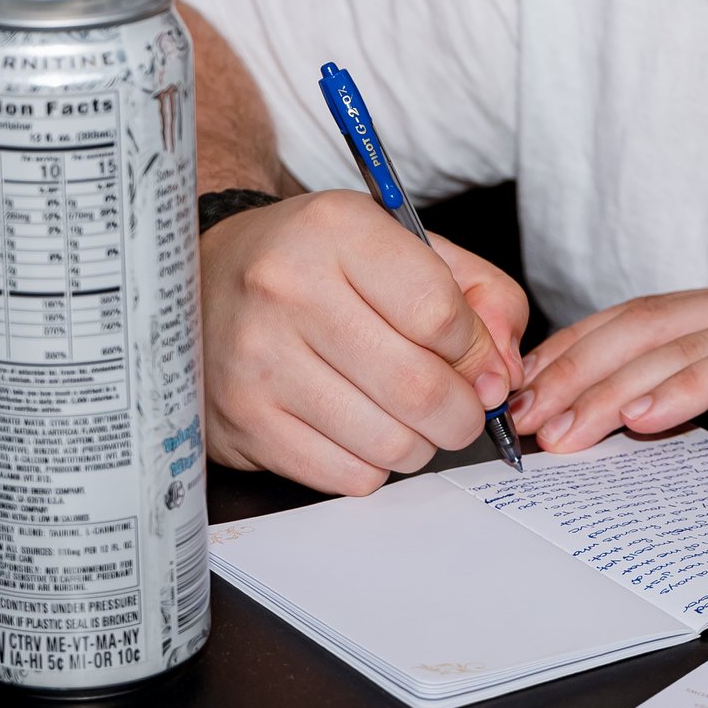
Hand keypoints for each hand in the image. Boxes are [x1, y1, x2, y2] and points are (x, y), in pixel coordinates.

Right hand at [200, 191, 527, 493]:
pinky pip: (348, 476)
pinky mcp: (244, 421)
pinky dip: (372, 466)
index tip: (479, 363)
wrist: (202, 280)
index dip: (478, 353)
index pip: (440, 314)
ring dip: (419, 444)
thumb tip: (504, 372)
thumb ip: (481, 297)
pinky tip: (358, 431)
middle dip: (463, 414)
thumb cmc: (320, 267)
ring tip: (406, 417)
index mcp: (336, 231)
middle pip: (420, 389)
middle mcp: (288, 290)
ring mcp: (258, 360)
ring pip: (390, 444)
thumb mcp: (406, 247)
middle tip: (461, 409)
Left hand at [511, 253, 707, 452]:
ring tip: (556, 428)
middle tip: (517, 416)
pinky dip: (687, 388)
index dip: (588, 346)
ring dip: (607, 388)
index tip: (538, 386)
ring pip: (680, 345)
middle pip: (647, 323)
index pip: (657, 315)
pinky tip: (645, 416)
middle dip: (572, 369)